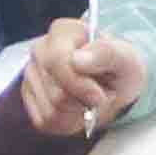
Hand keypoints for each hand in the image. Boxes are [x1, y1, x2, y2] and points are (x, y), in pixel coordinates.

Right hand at [16, 19, 148, 135]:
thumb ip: (106, 54)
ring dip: (78, 112)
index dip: (79, 84)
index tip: (100, 95)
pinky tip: (78, 108)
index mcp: (62, 32)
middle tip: (100, 93)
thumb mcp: (125, 58)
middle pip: (56, 93)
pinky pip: (46, 121)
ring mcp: (31, 75)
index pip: (57, 60)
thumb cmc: (118, 67)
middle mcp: (40, 50)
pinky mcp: (30, 99)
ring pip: (51, 111)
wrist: (114, 82)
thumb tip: (77, 60)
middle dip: (83, 101)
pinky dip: (68, 122)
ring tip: (89, 98)